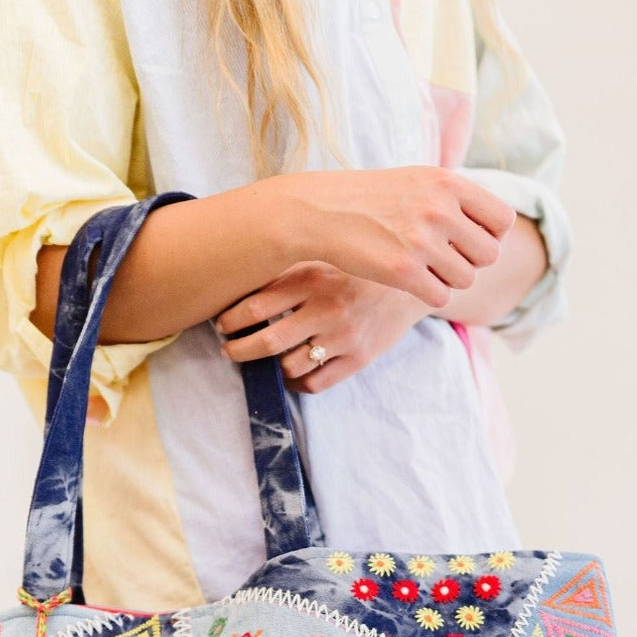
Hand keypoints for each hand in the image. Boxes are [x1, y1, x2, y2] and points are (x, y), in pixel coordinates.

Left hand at [217, 262, 429, 392]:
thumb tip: (239, 274)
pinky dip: (295, 382)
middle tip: (229, 349)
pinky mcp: (359, 357)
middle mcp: (327, 308)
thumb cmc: (358, 263)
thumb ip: (289, 265)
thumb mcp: (325, 253)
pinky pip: (315, 383)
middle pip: (266, 342)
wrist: (415, 277)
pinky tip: (288, 373)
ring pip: (289, 366)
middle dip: (237, 350)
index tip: (221, 323)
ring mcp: (344, 336)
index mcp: (313, 277)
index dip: (230, 320)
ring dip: (268, 367)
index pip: (255, 307)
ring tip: (260, 360)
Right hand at [272, 165, 515, 310]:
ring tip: (425, 270)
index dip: (490, 236)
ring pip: (466, 279)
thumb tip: (495, 226)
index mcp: (447, 183)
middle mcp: (439, 209)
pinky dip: (429, 295)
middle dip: (471, 262)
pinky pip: (441, 297)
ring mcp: (421, 241)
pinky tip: (411, 283)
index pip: (503, 221)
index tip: (468, 241)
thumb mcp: (416, 180)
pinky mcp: (403, 270)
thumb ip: (454, 197)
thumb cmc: (369, 198)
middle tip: (445, 260)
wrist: (318, 211)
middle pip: (489, 255)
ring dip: (449, 281)